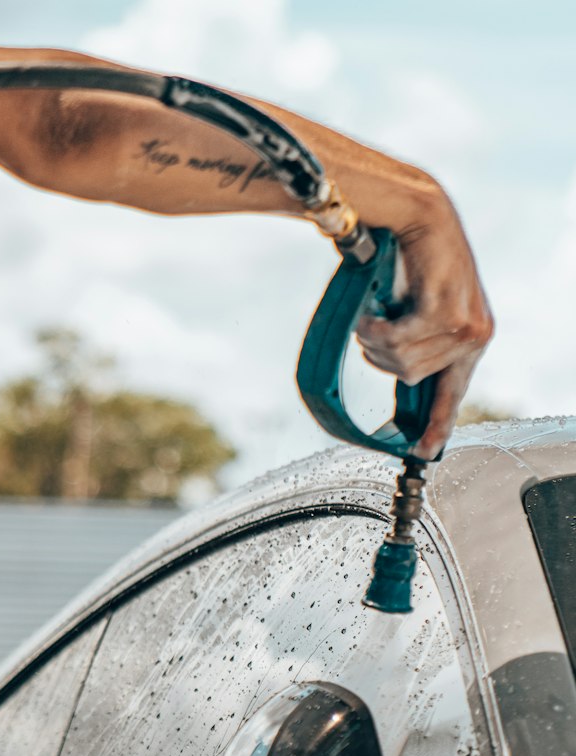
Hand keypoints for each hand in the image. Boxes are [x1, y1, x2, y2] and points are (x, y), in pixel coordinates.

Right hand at [355, 189, 493, 458]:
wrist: (415, 213)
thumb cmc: (409, 262)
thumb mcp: (415, 314)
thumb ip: (418, 349)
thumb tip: (404, 382)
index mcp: (470, 341)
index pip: (453, 393)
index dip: (437, 423)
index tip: (425, 451)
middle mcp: (475, 337)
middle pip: (412, 379)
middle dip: (383, 359)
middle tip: (372, 331)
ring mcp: (464, 326)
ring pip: (403, 364)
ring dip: (377, 342)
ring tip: (374, 316)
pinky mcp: (447, 313)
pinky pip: (399, 342)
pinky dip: (377, 330)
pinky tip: (371, 315)